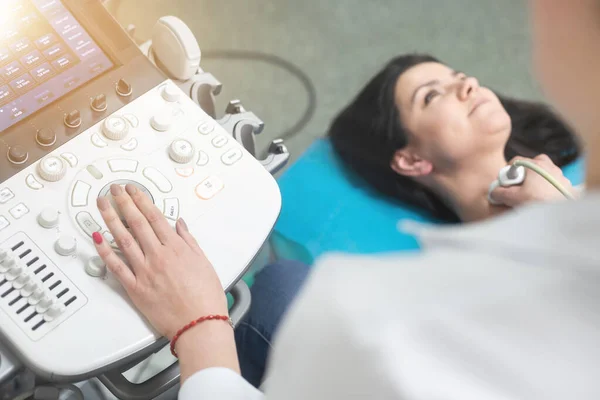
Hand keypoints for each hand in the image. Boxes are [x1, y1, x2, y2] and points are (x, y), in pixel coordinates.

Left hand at [93, 184, 227, 339]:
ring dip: (110, 219)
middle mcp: (158, 256)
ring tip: (102, 205)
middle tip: (114, 190)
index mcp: (176, 248)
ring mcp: (144, 271)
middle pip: (137, 223)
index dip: (141, 200)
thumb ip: (189, 241)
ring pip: (123, 239)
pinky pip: (116, 266)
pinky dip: (105, 251)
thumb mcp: (204, 262)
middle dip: (124, 203)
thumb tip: (179, 224)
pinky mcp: (135, 288)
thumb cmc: (205, 297)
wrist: (199, 324)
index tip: (133, 190)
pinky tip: (97, 238)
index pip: (154, 217)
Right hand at [490, 154, 573, 207]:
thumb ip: (500, 193)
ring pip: (543, 172)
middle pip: (531, 164)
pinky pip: (553, 181)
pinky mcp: (567, 184)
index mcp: (535, 165)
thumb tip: (494, 192)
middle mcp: (549, 166)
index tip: (505, 181)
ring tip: (531, 194)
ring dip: (536, 180)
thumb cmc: (539, 202)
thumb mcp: (513, 198)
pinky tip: (543, 199)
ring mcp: (560, 175)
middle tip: (519, 186)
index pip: (515, 161)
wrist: (564, 214)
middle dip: (523, 174)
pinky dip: (546, 187)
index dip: (507, 171)